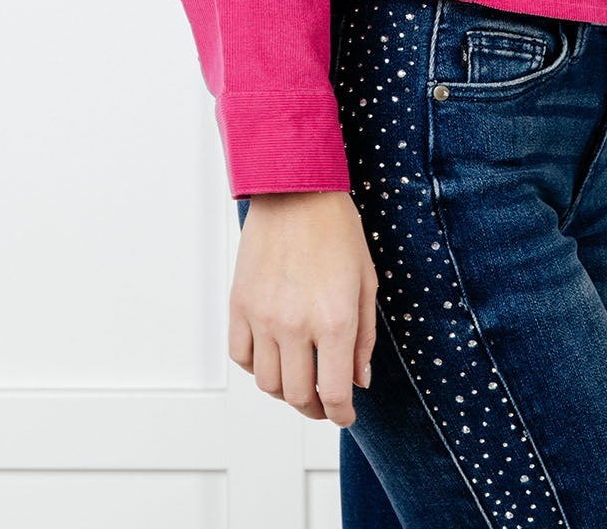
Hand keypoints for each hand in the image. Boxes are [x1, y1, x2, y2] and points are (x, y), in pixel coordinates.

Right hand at [229, 190, 377, 426]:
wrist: (296, 190)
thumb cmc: (336, 230)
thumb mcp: (366, 282)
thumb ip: (364, 338)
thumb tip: (359, 380)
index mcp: (334, 320)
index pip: (334, 392)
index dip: (341, 414)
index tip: (345, 416)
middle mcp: (295, 325)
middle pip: (297, 395)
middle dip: (314, 408)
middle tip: (323, 402)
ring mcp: (263, 316)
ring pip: (267, 382)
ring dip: (284, 391)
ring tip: (298, 379)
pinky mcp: (239, 304)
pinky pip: (241, 356)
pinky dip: (256, 366)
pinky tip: (273, 356)